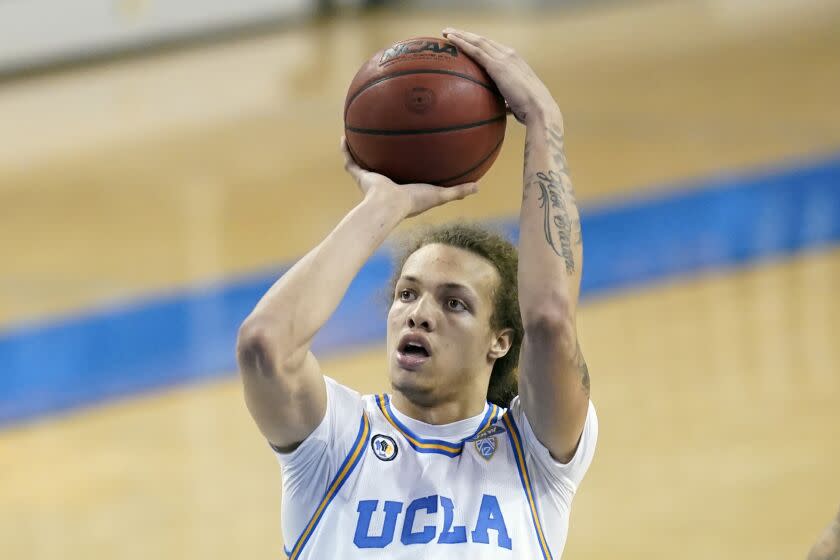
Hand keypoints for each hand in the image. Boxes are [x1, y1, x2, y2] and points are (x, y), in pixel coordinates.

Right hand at [341, 137, 477, 217]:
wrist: (388, 206)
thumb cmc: (414, 202)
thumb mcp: (440, 194)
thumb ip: (458, 191)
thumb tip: (478, 187)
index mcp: (402, 187)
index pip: (406, 174)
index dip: (408, 166)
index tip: (412, 155)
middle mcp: (385, 182)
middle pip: (383, 165)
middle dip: (383, 155)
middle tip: (387, 139)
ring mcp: (370, 178)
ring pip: (363, 161)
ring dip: (361, 149)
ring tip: (360, 131)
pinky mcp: (360, 175)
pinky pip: (350, 160)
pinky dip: (346, 148)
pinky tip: (344, 135)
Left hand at [442, 28, 559, 125]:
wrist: (540, 109)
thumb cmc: (530, 110)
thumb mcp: (516, 102)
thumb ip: (507, 101)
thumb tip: (501, 109)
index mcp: (515, 62)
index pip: (493, 48)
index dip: (478, 43)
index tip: (465, 42)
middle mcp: (510, 55)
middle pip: (484, 41)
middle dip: (467, 35)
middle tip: (450, 32)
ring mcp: (504, 58)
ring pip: (478, 41)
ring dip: (461, 35)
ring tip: (446, 32)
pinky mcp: (497, 66)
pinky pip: (476, 51)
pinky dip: (462, 43)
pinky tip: (450, 39)